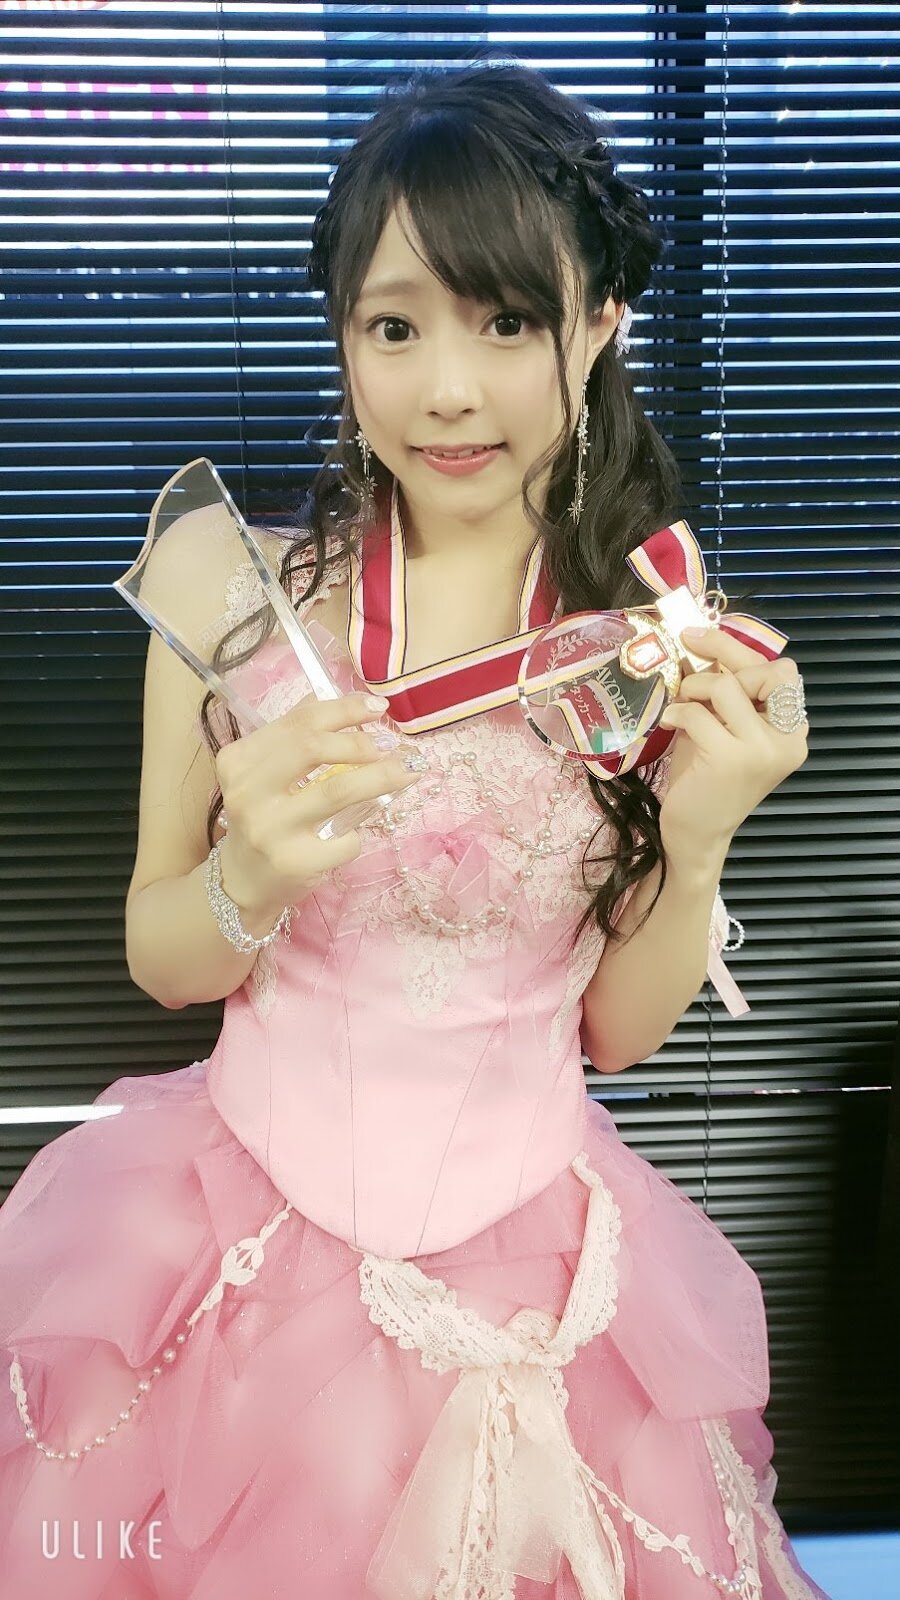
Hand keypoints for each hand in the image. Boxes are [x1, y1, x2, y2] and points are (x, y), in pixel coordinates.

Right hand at [213, 691, 425, 917]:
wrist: (241, 879)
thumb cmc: (262, 816)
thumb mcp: (263, 772)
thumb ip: (292, 735)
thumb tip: (333, 698)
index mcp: (240, 760)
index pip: (297, 722)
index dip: (343, 709)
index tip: (377, 707)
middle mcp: (248, 791)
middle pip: (313, 749)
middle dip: (360, 742)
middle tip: (388, 747)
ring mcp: (270, 828)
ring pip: (338, 790)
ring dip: (381, 777)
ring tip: (407, 772)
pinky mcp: (294, 861)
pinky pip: (345, 837)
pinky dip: (359, 833)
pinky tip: (354, 834)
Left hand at [655, 626, 808, 867]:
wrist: (695, 834)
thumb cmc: (704, 779)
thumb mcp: (721, 727)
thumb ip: (724, 691)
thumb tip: (697, 641)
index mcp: (791, 730)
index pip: (779, 671)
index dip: (738, 650)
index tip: (700, 639)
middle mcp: (787, 739)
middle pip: (766, 670)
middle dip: (721, 658)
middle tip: (686, 661)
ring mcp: (762, 750)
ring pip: (728, 687)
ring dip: (694, 688)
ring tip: (680, 704)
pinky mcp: (732, 759)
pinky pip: (700, 713)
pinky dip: (678, 712)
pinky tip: (670, 724)